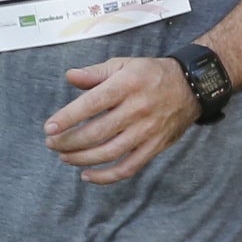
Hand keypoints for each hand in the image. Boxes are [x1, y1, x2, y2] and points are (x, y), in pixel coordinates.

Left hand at [47, 54, 196, 183]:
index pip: (91, 105)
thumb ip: (95, 72)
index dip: (67, 118)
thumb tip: (69, 76)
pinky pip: (128, 167)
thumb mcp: (123, 64)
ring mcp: (147, 131)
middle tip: (52, 143)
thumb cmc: (150, 74)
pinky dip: (106, 177)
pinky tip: (87, 175)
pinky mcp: (155, 147)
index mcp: (126, 85)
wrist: (191, 87)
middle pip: (97, 132)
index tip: (49, 127)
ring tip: (64, 156)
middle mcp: (137, 109)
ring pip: (109, 153)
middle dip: (69, 141)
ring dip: (82, 159)